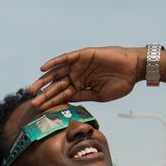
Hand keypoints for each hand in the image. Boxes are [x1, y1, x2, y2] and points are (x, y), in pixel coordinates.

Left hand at [27, 46, 145, 109]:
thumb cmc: (121, 83)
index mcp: (80, 86)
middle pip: (56, 85)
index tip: (39, 109)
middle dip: (44, 93)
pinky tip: (44, 68)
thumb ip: (83, 96)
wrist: (134, 69)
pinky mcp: (83, 55)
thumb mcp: (99, 95)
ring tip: (33, 89)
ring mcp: (79, 65)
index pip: (62, 95)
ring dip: (45, 80)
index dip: (50, 102)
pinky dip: (54, 62)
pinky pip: (66, 58)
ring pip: (57, 72)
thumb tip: (66, 102)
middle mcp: (77, 75)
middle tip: (31, 101)